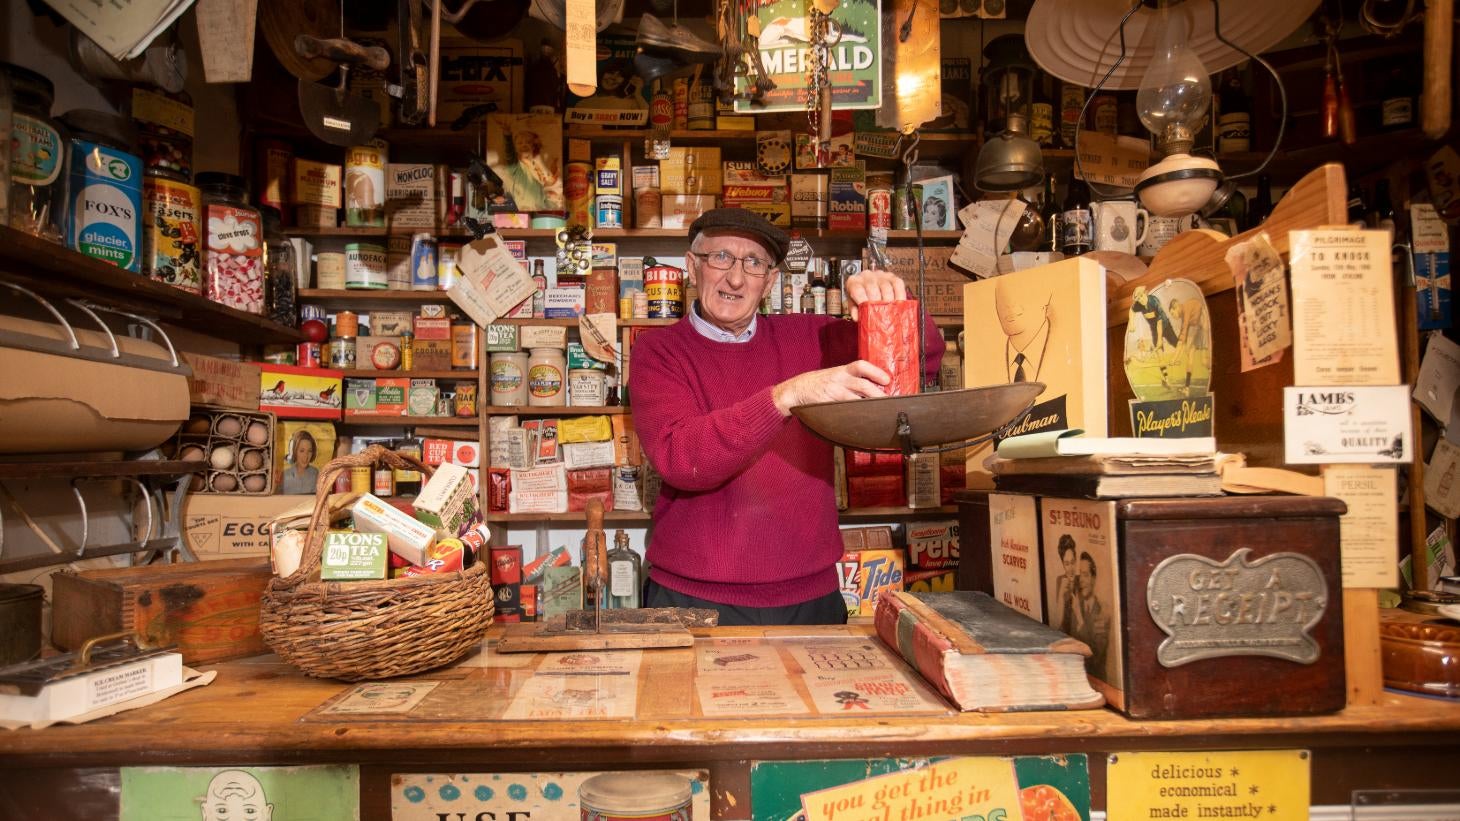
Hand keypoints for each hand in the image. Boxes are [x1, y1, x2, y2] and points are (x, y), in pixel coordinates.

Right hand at [772, 360, 890, 415]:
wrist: (797, 389)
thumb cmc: (819, 382)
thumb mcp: (834, 375)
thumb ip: (851, 379)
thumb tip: (873, 388)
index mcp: (841, 371)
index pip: (861, 366)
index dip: (876, 372)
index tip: (887, 380)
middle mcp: (838, 380)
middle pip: (862, 385)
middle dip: (877, 394)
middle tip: (888, 402)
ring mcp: (833, 393)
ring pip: (855, 400)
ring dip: (869, 407)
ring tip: (880, 412)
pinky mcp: (827, 405)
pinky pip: (844, 411)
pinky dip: (854, 416)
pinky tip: (862, 420)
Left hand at [844, 268, 908, 319]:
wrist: (868, 288)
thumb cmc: (860, 298)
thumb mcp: (854, 304)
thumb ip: (854, 310)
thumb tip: (857, 317)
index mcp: (854, 282)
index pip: (857, 289)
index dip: (863, 301)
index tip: (868, 312)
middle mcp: (866, 275)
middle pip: (872, 288)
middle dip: (877, 303)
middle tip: (881, 316)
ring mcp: (880, 275)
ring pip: (886, 287)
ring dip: (888, 302)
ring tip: (889, 313)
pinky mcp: (892, 276)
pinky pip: (898, 284)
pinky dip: (899, 296)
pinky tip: (898, 304)